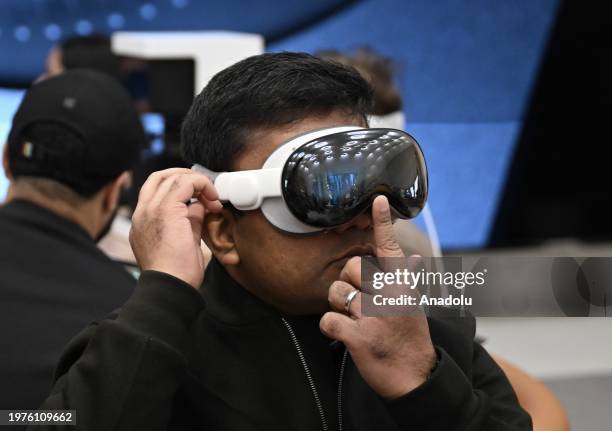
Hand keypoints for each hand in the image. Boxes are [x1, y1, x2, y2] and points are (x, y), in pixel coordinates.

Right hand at [129, 168, 222, 288]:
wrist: (170, 286)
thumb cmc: (177, 273)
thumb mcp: (184, 239)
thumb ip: (189, 219)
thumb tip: (199, 205)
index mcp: (143, 222)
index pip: (155, 190)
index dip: (178, 185)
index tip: (199, 196)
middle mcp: (142, 212)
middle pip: (159, 177)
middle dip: (185, 176)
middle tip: (206, 188)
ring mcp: (151, 209)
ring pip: (173, 177)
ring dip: (198, 182)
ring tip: (213, 197)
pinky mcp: (165, 210)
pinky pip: (185, 183)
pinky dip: (202, 185)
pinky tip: (212, 200)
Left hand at [320, 196, 435, 398]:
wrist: (416, 377)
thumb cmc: (411, 338)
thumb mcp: (414, 305)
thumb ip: (408, 280)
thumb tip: (413, 258)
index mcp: (403, 285)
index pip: (390, 247)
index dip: (382, 222)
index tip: (377, 200)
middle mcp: (391, 295)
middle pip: (350, 268)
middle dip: (347, 283)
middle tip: (357, 302)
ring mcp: (375, 315)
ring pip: (335, 292)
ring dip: (338, 306)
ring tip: (354, 319)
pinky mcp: (359, 336)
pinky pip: (328, 319)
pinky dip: (331, 328)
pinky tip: (344, 334)